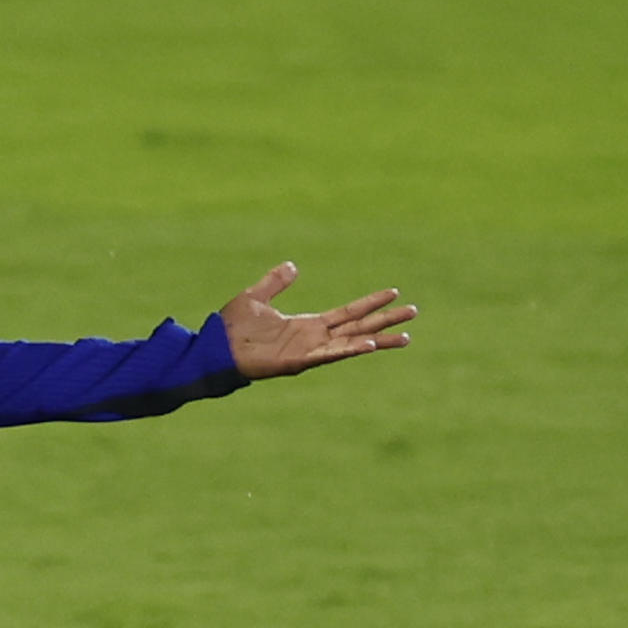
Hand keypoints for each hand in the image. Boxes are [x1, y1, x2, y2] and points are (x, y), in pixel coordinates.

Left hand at [220, 261, 414, 379]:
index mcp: (307, 325)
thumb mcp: (256, 297)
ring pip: (352, 343)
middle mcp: (313, 339)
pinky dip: (349, 350)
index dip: (370, 303)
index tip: (394, 294)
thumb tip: (292, 265)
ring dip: (378, 339)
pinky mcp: (296, 361)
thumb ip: (275, 282)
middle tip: (414, 313)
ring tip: (405, 336)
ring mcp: (307, 352)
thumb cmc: (232, 328)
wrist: (213, 347)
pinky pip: (328, 355)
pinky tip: (369, 345)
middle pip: (359, 327)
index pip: (348, 313)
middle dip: (386, 321)